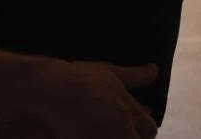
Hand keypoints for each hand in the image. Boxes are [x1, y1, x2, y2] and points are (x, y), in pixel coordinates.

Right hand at [16, 59, 159, 138]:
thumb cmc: (77, 77)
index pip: (149, 128)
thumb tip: (154, 70)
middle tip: (118, 131)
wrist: (46, 89)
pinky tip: (88, 135)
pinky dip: (100, 138)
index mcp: (127, 107)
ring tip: (104, 132)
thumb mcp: (107, 72)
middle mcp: (120, 125)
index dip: (142, 132)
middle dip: (132, 137)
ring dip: (115, 137)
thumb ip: (133, 75)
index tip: (133, 130)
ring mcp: (104, 136)